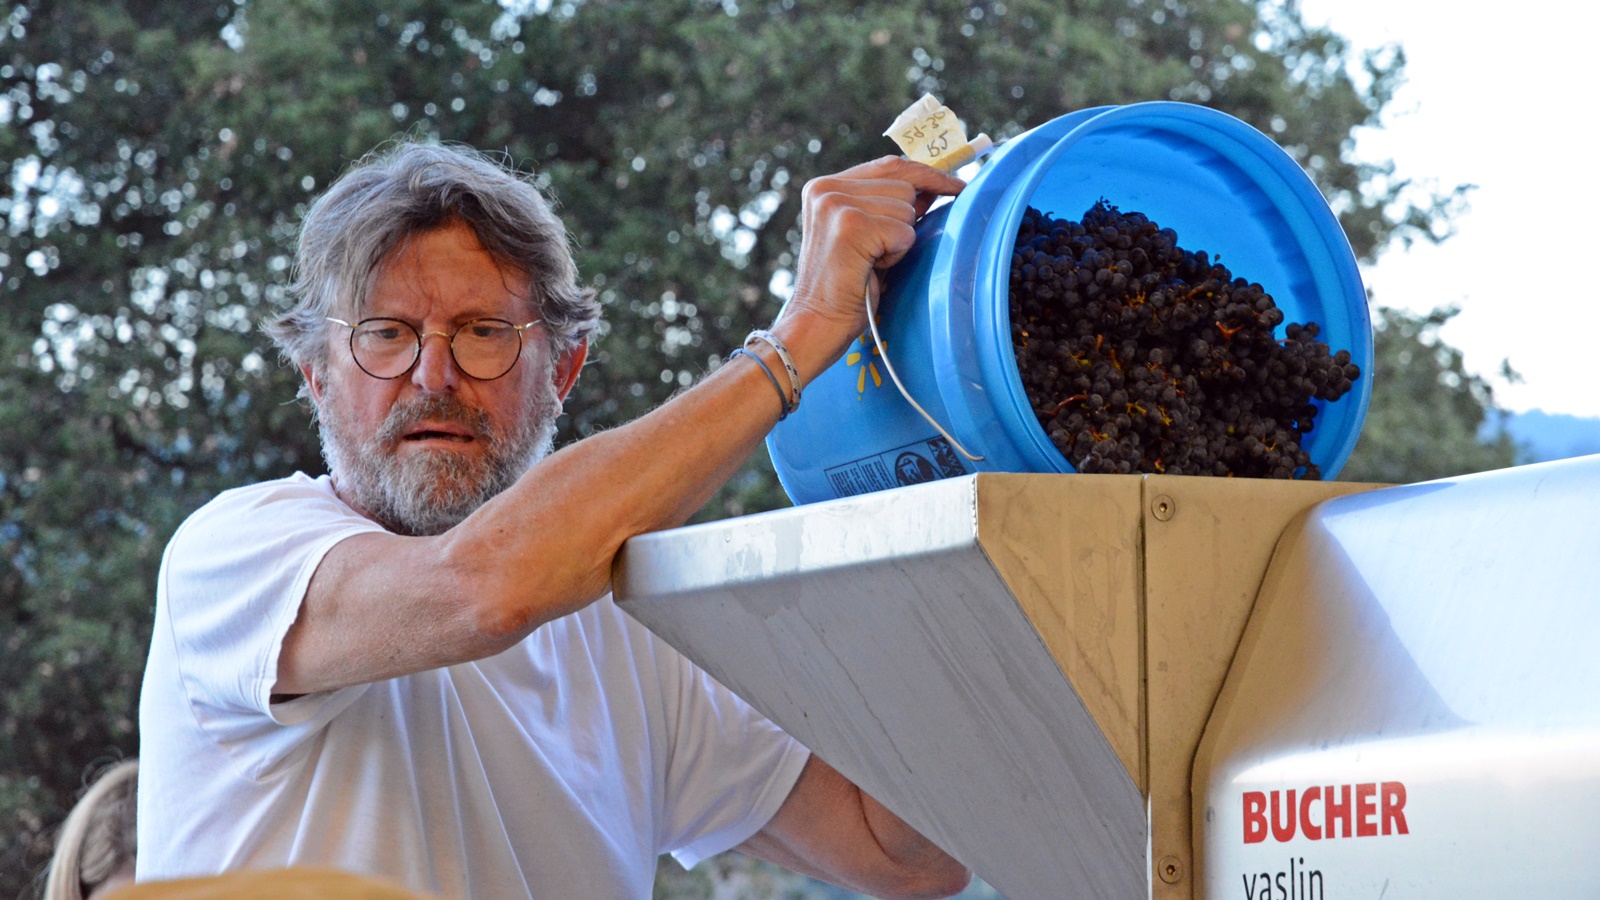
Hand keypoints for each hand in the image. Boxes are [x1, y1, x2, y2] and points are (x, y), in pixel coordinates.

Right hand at [776, 157, 964, 375]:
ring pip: (906, 209)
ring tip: (871, 261)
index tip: (957, 184)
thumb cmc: (847, 286)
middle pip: (904, 185)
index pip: (890, 165)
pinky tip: (872, 268)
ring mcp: (837, 203)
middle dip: (905, 221)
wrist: (817, 323)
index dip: (927, 174)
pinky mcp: (852, 224)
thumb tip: (935, 185)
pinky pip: (905, 231)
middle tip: (877, 253)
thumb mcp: (868, 235)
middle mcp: (827, 188)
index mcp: (825, 187)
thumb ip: (891, 206)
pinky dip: (897, 254)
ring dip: (899, 240)